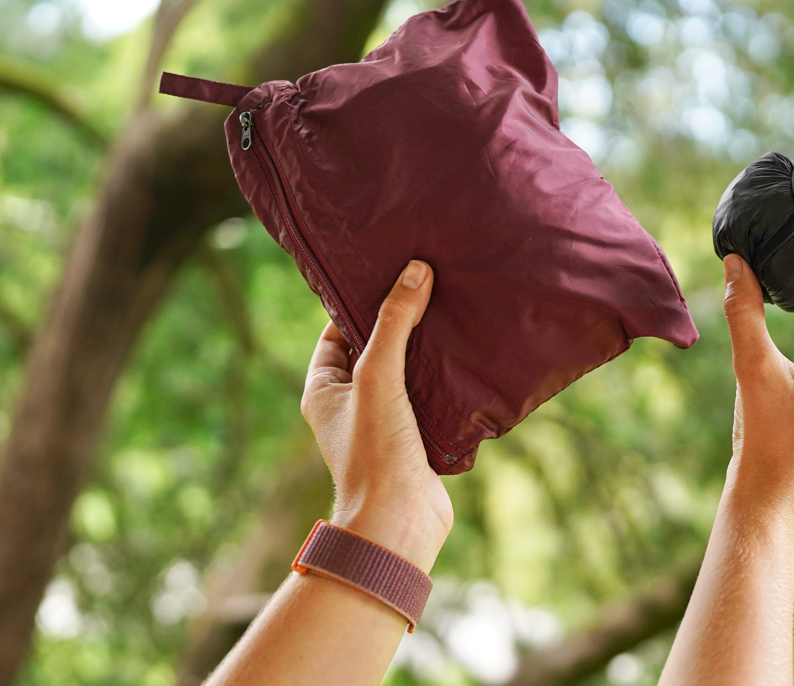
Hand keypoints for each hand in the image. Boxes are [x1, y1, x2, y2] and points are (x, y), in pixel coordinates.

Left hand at [300, 260, 452, 570]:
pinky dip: (446, 379)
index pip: (337, 331)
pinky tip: (468, 357)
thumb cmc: (374, 452)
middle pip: (375, 349)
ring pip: (406, 373)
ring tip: (454, 311)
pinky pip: (430, 397)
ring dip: (427, 350)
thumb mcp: (379, 376)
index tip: (390, 272)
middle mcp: (350, 404)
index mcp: (324, 389)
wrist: (399, 523)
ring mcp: (384, 422)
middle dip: (401, 322)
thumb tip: (415, 270)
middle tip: (430, 285)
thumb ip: (394, 323)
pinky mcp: (416, 439)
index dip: (360, 302)